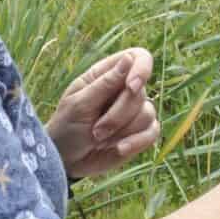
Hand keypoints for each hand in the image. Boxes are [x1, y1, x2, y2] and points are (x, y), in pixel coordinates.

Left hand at [46, 48, 159, 179]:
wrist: (66, 161)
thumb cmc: (66, 127)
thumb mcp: (79, 104)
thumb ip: (105, 83)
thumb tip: (129, 59)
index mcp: (108, 74)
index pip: (138, 57)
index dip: (141, 68)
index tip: (132, 87)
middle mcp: (125, 89)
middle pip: (140, 93)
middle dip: (119, 115)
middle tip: (96, 130)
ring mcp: (135, 112)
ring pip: (148, 114)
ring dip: (122, 131)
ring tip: (99, 139)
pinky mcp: (141, 133)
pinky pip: (152, 132)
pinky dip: (136, 142)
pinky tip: (118, 148)